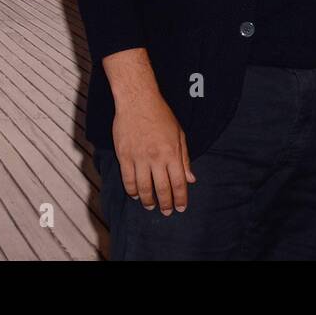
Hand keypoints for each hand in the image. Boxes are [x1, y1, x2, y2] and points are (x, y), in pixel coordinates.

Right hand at [112, 91, 195, 215]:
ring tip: (151, 206)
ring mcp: (139, 158)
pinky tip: (135, 195)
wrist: (138, 102)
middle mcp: (156, 158)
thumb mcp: (179, 134)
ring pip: (143, 187)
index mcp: (172, 153)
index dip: (180, 198)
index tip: (181, 208)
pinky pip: (128, 179)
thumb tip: (191, 179)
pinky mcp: (124, 156)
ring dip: (148, 200)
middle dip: (166, 204)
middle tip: (166, 212)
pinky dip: (132, 190)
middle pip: (162, 188)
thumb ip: (184, 158)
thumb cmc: (161, 116)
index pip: (178, 182)